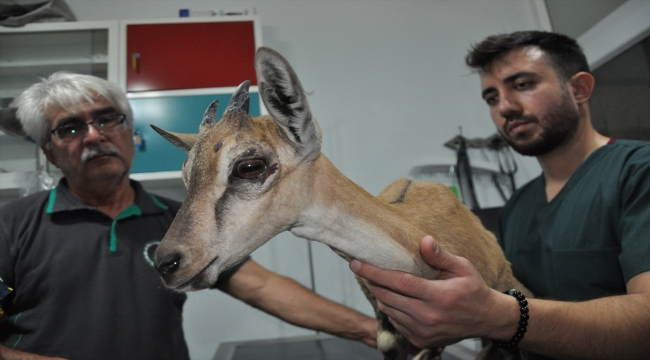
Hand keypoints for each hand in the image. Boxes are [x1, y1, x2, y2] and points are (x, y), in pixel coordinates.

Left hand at [350, 235, 500, 348]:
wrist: (486, 319)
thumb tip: (424, 240)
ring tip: (378, 282)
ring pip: (389, 311)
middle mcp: (429, 317)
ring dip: (380, 295)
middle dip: (371, 282)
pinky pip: (396, 323)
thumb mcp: (463, 267)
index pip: (399, 282)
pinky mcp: (421, 341)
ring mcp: (423, 331)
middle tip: (361, 269)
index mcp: (439, 296)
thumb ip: (441, 256)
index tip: (356, 263)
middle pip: (388, 297)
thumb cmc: (473, 288)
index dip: (374, 272)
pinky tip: (395, 298)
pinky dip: (391, 309)